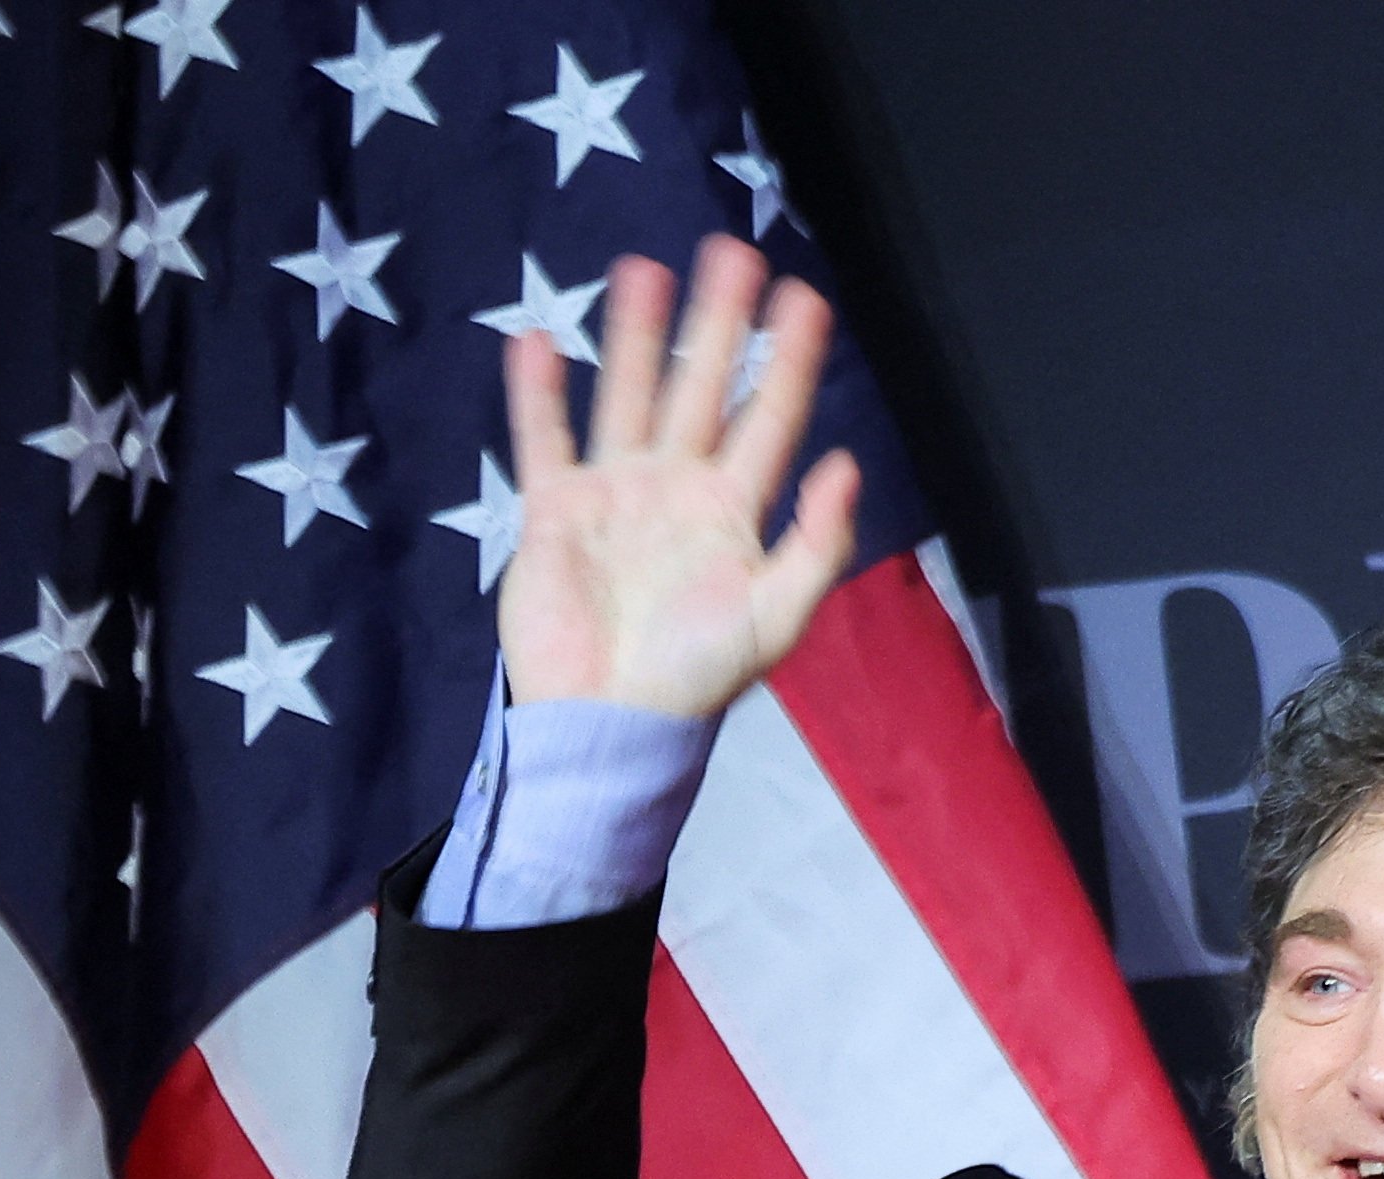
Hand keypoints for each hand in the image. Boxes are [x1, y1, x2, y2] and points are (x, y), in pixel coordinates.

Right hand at [496, 234, 860, 717]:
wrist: (608, 720)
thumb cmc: (696, 678)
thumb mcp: (777, 617)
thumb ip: (816, 544)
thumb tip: (845, 462)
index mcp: (734, 511)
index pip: (770, 417)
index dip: (789, 360)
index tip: (805, 298)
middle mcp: (677, 489)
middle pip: (701, 387)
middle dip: (718, 322)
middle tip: (733, 252)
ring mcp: (614, 495)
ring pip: (627, 395)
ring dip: (634, 335)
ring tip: (643, 270)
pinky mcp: (553, 511)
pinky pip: (545, 439)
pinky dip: (539, 394)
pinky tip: (538, 340)